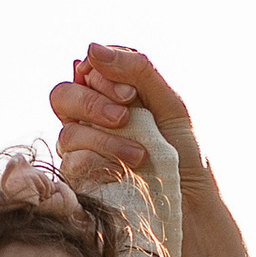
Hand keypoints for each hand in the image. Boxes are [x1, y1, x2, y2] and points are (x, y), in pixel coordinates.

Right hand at [47, 43, 202, 197]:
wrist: (193, 208)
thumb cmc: (186, 156)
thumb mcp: (172, 105)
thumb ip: (138, 70)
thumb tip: (92, 47)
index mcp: (112, 95)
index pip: (86, 70)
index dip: (102, 78)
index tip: (131, 96)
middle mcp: (91, 120)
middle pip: (62, 96)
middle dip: (91, 104)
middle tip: (124, 117)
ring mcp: (82, 152)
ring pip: (68, 133)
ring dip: (105, 141)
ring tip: (140, 156)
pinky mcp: (80, 182)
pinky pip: (72, 164)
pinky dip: (101, 165)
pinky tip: (126, 173)